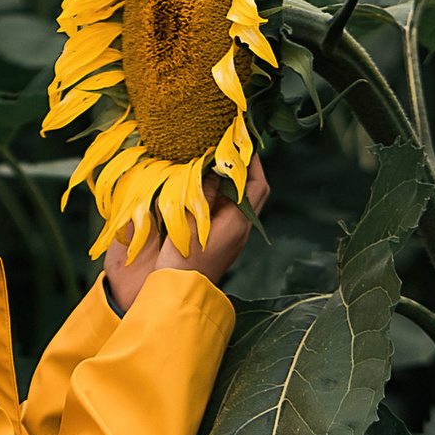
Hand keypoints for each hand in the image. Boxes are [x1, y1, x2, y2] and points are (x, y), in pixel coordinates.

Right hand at [104, 158, 268, 311]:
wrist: (178, 295)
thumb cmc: (182, 260)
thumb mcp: (190, 220)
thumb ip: (203, 191)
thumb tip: (213, 164)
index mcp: (238, 221)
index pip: (256, 182)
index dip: (252, 159)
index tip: (241, 139)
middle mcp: (242, 228)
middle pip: (255, 191)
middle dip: (246, 168)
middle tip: (230, 149)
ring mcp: (234, 237)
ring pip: (242, 201)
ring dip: (233, 181)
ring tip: (216, 163)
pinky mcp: (223, 243)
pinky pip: (230, 212)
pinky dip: (223, 195)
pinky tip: (205, 188)